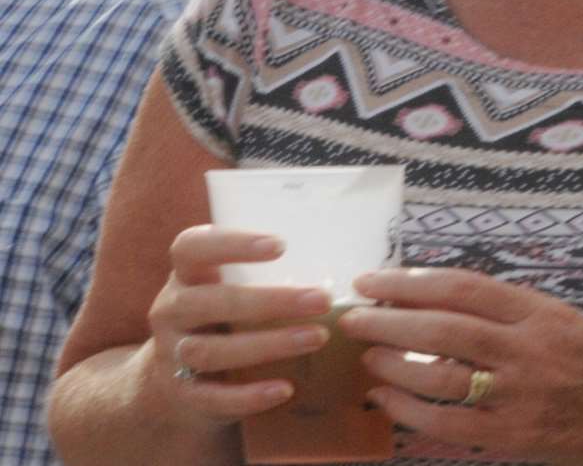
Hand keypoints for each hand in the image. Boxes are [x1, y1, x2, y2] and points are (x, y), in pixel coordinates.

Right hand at [147, 226, 335, 421]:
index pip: (192, 247)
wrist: (177, 384)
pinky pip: (213, 397)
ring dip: (268, 345)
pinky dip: (250, 396)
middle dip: (270, 301)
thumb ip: (270, 275)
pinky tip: (285, 389)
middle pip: (211, 302)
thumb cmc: (225, 322)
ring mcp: (172, 354)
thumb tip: (351, 268)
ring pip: (212, 351)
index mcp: (186, 276)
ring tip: (317, 338)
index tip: (281, 245)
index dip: (231, 243)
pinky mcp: (182, 395)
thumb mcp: (231, 291)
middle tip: (322, 300)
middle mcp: (171, 311)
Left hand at [341, 268, 582, 464]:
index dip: (410, 281)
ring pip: (438, 375)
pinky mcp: (518, 438)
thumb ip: (513, 314)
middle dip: (387, 319)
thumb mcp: (569, 323)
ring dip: (392, 365)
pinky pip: (448, 426)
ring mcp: (524, 397)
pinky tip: (388, 403)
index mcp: (544, 313)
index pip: (464, 286)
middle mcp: (532, 349)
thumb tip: (439, 304)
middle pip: (442, 326)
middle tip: (352, 315)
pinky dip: (410, 413)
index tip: (374, 280)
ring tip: (367, 357)